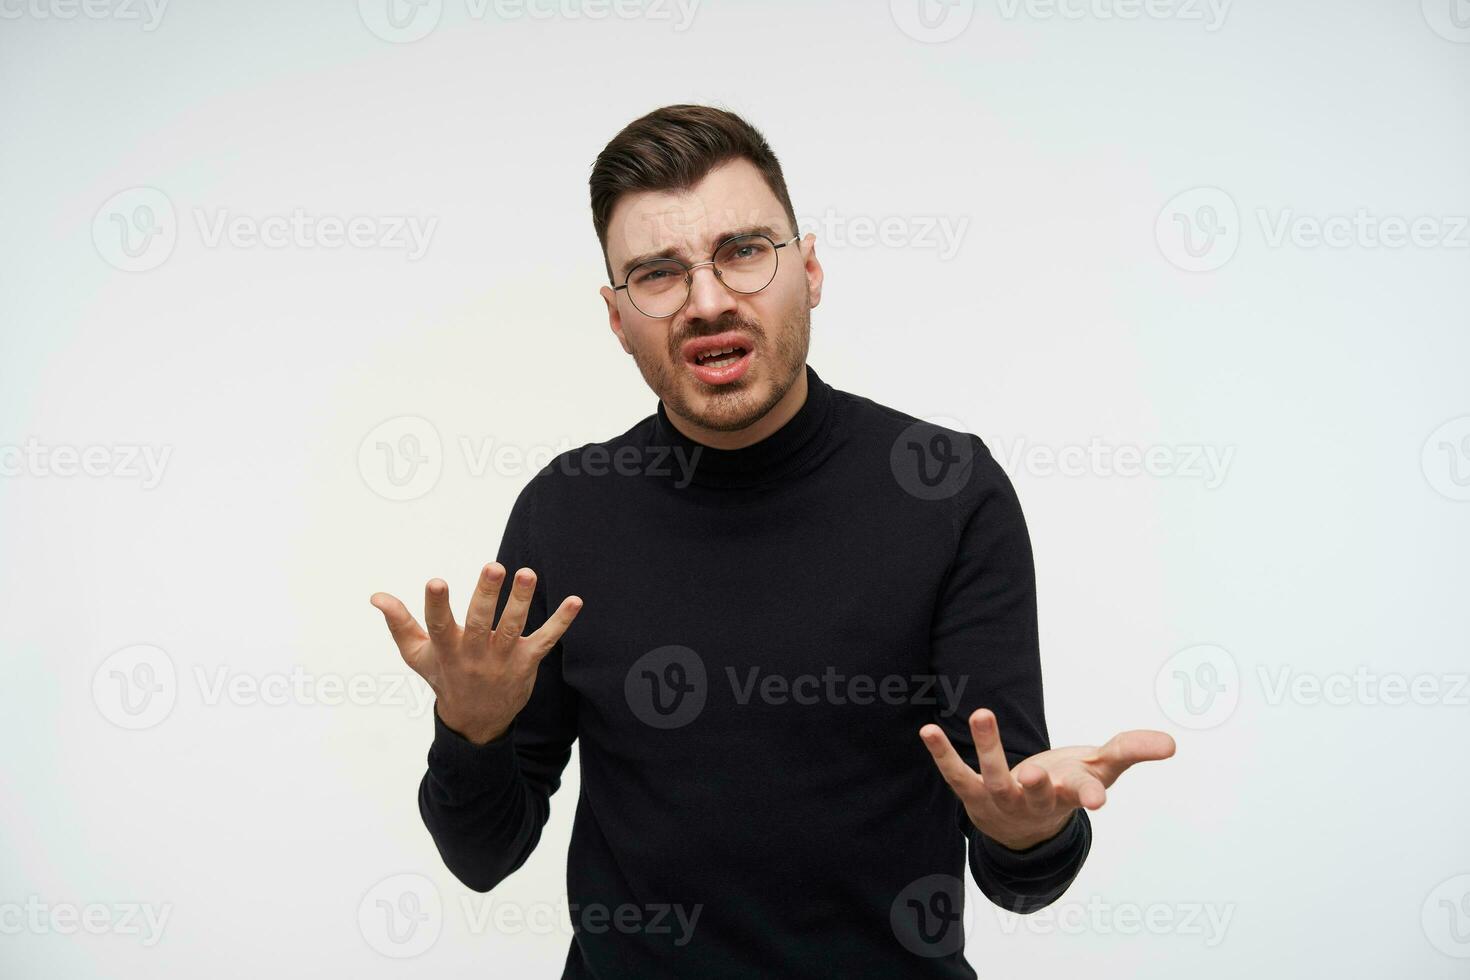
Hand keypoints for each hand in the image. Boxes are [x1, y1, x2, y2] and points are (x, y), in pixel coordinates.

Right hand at [371, 563, 582, 744]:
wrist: (475, 723)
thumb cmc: (444, 677)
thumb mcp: (417, 655)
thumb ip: (399, 623)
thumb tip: (377, 596)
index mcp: (447, 650)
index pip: (438, 625)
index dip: (436, 605)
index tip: (435, 581)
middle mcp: (475, 655)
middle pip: (480, 622)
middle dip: (486, 595)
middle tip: (494, 566)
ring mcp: (502, 660)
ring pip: (513, 627)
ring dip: (522, 600)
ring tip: (528, 574)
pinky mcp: (526, 662)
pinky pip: (545, 640)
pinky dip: (561, 622)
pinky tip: (575, 601)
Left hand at [920, 708, 1175, 850]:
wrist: (1024, 829)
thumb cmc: (1067, 788)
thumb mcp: (1101, 770)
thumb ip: (1131, 750)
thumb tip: (1171, 743)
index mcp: (1069, 794)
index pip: (1084, 793)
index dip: (1091, 795)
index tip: (1100, 802)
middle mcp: (1035, 799)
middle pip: (1037, 792)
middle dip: (1038, 783)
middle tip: (1037, 771)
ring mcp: (1002, 798)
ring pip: (995, 776)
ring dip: (988, 747)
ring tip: (982, 713)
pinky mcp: (972, 793)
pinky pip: (956, 774)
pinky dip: (942, 753)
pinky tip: (928, 730)